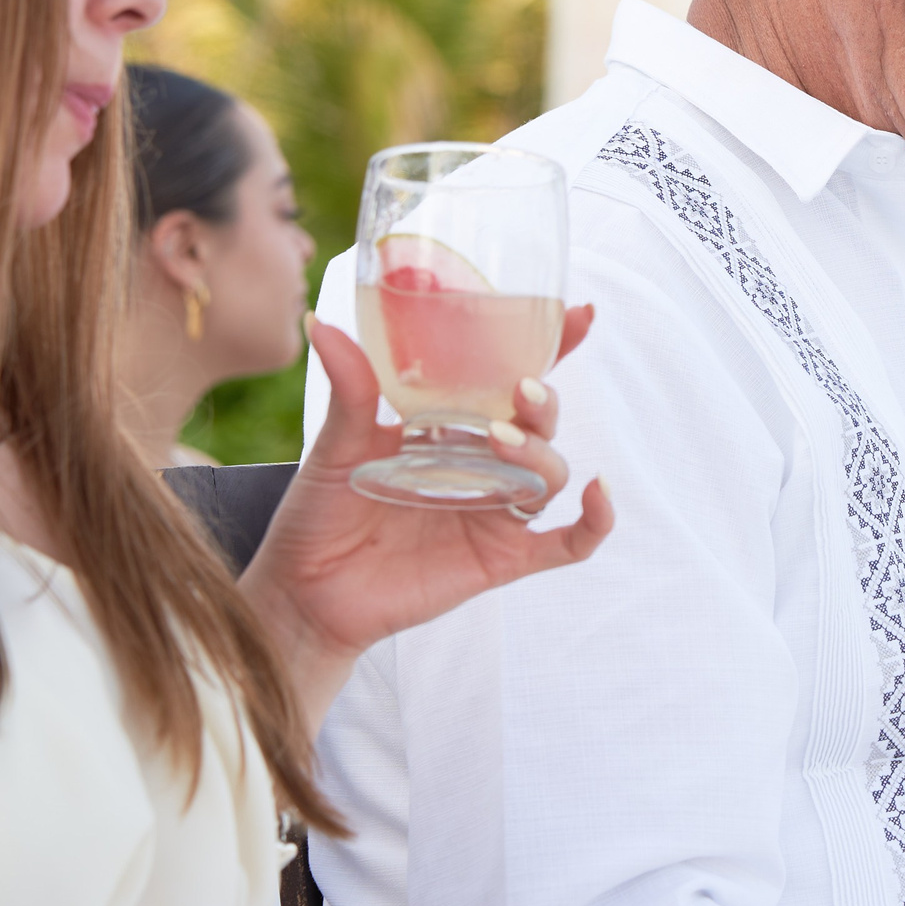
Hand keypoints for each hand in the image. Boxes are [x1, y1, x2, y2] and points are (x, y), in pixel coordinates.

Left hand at [239, 305, 612, 724]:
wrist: (305, 591)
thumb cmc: (320, 514)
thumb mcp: (336, 446)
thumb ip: (349, 390)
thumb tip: (321, 323)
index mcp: (451, 425)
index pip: (510, 377)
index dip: (552, 346)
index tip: (576, 313)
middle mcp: (483, 463)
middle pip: (539, 422)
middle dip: (542, 401)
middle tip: (519, 388)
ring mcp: (496, 510)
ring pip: (550, 473)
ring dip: (541, 452)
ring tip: (501, 440)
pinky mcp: (501, 558)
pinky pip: (566, 543)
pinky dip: (595, 520)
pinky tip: (598, 492)